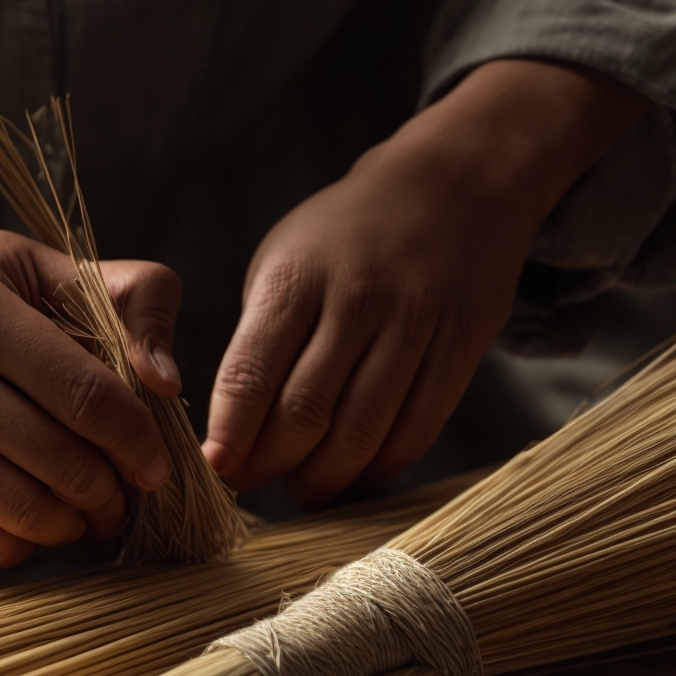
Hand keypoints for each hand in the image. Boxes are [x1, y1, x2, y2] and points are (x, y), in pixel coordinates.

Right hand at [0, 231, 181, 566]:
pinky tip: (35, 519)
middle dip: (114, 491)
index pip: (84, 392)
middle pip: (62, 461)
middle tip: (128, 493)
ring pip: (29, 514)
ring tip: (90, 510)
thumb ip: (125, 295)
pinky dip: (28, 545)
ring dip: (78, 525)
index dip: (137, 438)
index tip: (154, 460)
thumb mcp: (28, 269)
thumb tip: (167, 380)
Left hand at [202, 59, 649, 505]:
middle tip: (256, 483)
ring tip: (302, 490)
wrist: (454, 184)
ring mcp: (414, 325)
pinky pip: (416, 429)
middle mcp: (356, 300)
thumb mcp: (284, 261)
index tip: (217, 468)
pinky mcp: (459, 347)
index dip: (230, 435)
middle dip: (272, 464)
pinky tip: (356, 476)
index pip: (251, 374)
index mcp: (297, 277)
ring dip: (324, 479)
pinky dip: (380, 467)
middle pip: (306, 414)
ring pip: (362, 432)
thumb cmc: (348, 233)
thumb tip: (237, 427)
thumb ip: (260, 338)